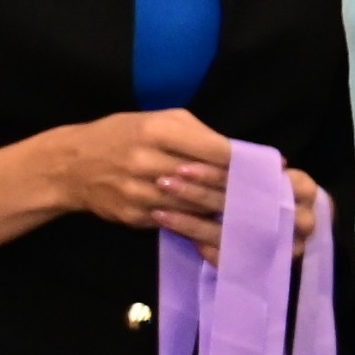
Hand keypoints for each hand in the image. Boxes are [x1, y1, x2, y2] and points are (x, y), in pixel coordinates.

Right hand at [0, 109, 315, 265]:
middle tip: (283, 200)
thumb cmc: (123, 135)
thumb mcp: (159, 121)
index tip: (277, 168)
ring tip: (266, 219)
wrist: (71, 166)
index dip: (248, 162)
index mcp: (158, 132)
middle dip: (247, 192)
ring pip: (198, 207)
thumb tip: (242, 154)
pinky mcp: (138, 217)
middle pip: (210, 181)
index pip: (214, 150)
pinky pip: (178, 225)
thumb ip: (199, 135)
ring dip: (233, 214)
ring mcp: (142, 194)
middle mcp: (150, 163)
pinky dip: (206, 230)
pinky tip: (230, 234)